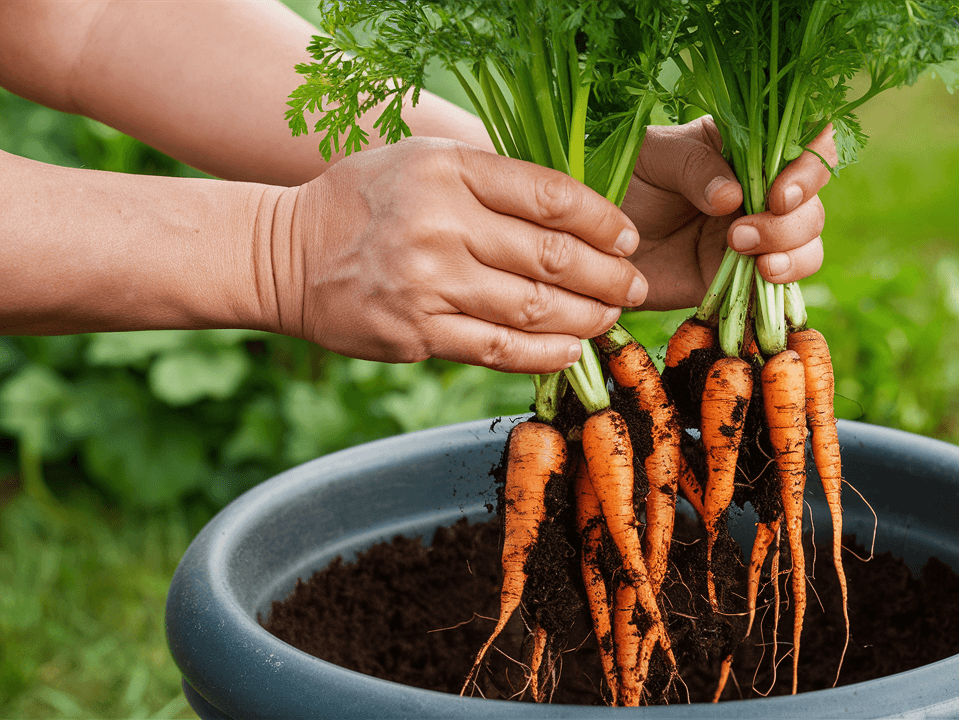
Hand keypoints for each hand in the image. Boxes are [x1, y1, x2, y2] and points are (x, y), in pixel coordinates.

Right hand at [279, 138, 646, 373]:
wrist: (283, 256)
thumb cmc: (363, 202)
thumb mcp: (421, 162)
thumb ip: (488, 179)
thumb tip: (571, 210)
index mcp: (449, 171)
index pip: (549, 196)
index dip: (602, 221)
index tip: (627, 238)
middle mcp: (442, 225)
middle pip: (552, 257)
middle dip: (608, 276)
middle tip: (635, 287)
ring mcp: (428, 284)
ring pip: (534, 308)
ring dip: (586, 318)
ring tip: (610, 318)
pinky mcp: (417, 333)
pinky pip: (498, 350)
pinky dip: (545, 354)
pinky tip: (572, 352)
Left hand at [621, 116, 836, 310]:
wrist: (596, 244)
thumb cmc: (624, 184)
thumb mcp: (654, 158)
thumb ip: (694, 167)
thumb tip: (734, 197)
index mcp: (747, 148)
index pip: (806, 144)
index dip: (811, 166)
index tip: (781, 192)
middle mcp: (761, 191)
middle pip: (811, 202)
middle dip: (790, 220)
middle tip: (740, 233)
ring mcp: (757, 236)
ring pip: (808, 243)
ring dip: (791, 250)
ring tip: (745, 254)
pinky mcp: (745, 277)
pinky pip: (784, 282)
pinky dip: (784, 281)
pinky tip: (761, 277)